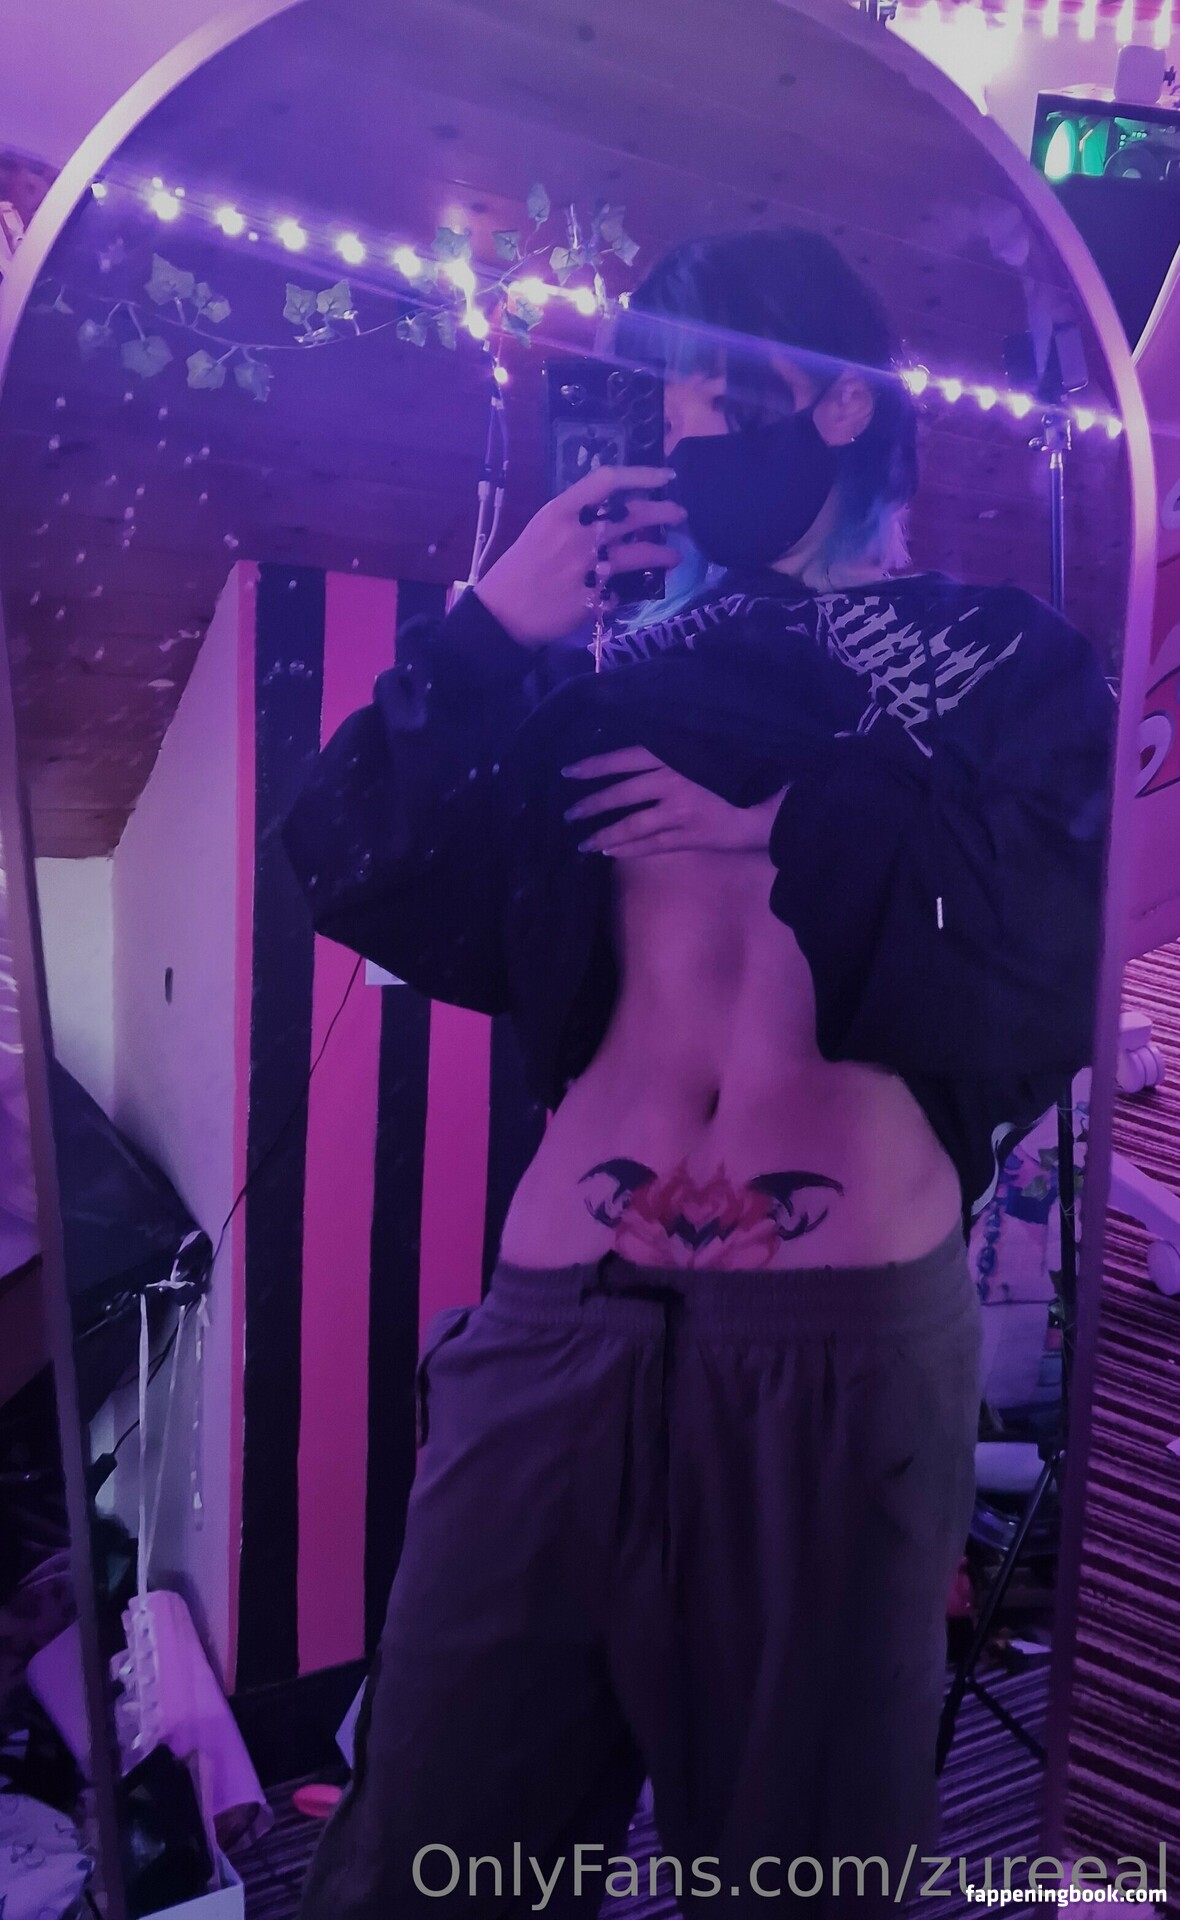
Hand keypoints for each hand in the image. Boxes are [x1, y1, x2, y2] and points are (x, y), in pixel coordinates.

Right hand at [474, 466, 684, 647]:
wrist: (503, 613)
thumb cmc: (520, 565)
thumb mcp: (542, 527)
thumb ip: (575, 515)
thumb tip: (611, 507)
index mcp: (560, 511)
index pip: (607, 481)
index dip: (642, 475)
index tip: (666, 476)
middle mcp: (577, 535)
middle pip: (632, 515)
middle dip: (664, 512)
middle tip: (679, 513)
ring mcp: (587, 569)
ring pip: (639, 554)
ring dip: (663, 554)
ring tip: (674, 556)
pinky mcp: (594, 599)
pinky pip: (622, 590)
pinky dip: (628, 588)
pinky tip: (633, 588)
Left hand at [563, 749, 787, 856]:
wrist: (778, 801)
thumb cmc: (749, 766)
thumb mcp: (711, 746)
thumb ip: (682, 748)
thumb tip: (651, 752)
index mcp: (675, 755)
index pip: (624, 759)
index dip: (594, 765)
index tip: (568, 772)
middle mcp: (671, 782)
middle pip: (620, 794)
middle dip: (591, 804)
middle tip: (568, 814)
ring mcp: (679, 813)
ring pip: (631, 825)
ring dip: (604, 834)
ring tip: (584, 843)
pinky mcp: (691, 838)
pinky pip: (652, 846)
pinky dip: (629, 849)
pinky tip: (612, 853)